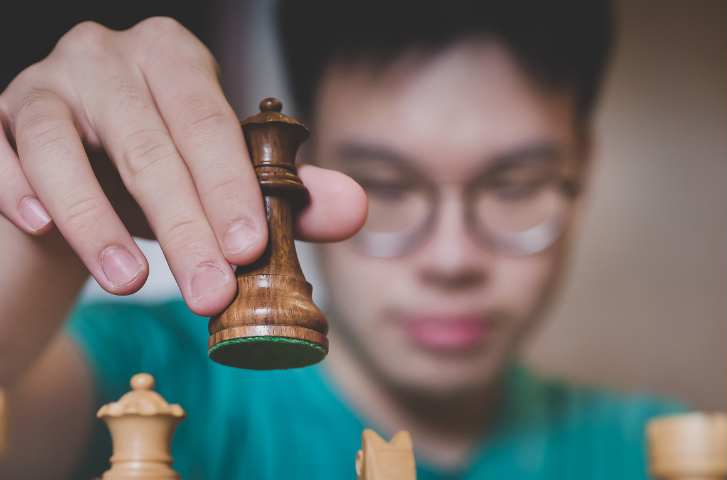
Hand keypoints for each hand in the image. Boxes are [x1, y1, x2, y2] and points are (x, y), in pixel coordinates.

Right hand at [0, 18, 365, 315]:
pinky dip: (18, 191)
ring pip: (60, 146)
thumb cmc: (151, 178)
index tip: (250, 247)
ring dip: (95, 222)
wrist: (64, 188)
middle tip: (210, 291)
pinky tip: (41, 229)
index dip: (230, 186)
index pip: (208, 121)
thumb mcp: (218, 185)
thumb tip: (352, 209)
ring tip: (129, 282)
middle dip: (183, 226)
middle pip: (146, 144)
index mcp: (173, 57)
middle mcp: (105, 55)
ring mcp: (40, 84)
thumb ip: (287, 195)